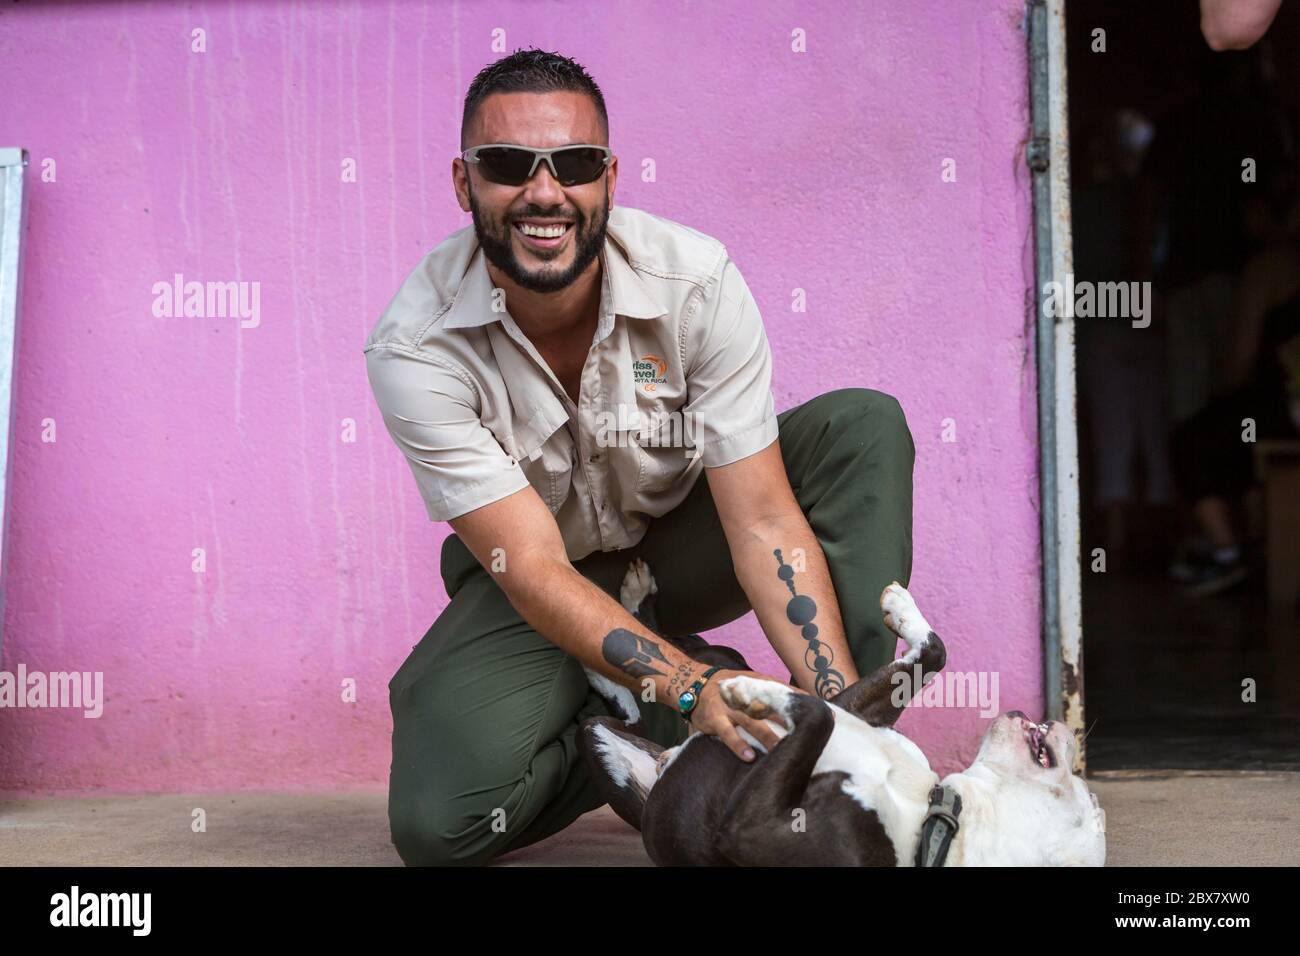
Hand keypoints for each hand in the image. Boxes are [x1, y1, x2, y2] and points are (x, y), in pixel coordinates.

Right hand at [686, 668, 806, 761]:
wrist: (692, 684)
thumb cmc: (727, 690)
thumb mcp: (747, 685)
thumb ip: (767, 695)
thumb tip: (797, 708)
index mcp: (756, 684)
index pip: (783, 691)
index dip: (802, 701)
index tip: (824, 713)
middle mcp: (745, 694)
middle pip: (771, 707)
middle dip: (789, 720)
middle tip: (808, 733)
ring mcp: (730, 707)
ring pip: (753, 722)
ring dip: (768, 737)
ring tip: (783, 750)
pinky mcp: (715, 719)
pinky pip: (728, 734)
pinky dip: (738, 745)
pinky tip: (750, 757)